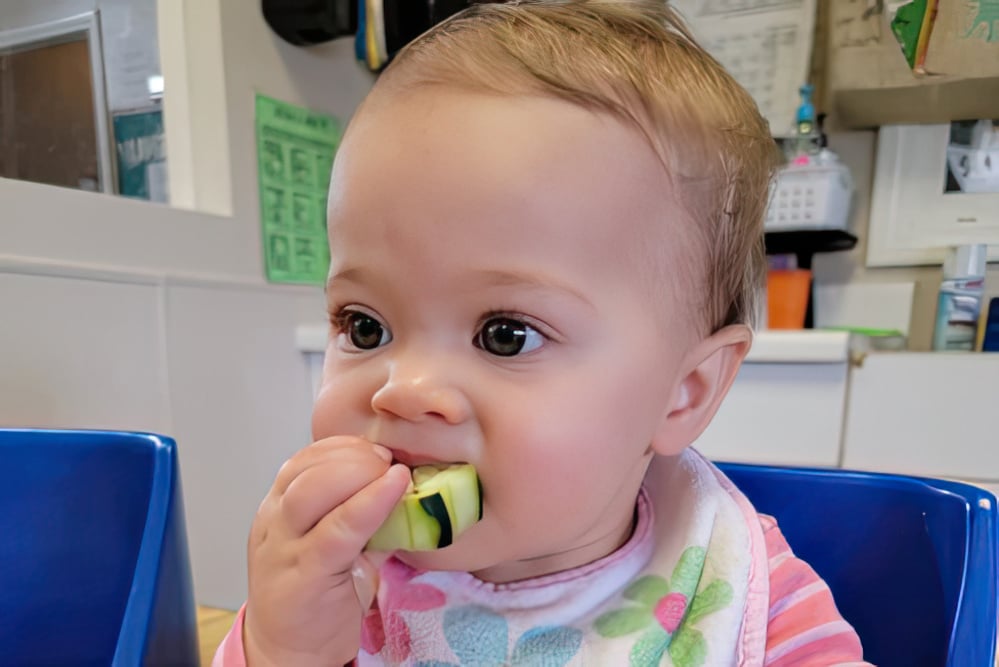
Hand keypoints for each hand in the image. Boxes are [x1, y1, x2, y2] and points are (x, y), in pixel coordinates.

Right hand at [243, 437, 409, 666]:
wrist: (288, 647)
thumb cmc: (316, 590)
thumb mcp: (331, 540)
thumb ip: (357, 510)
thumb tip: (406, 481)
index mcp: (279, 506)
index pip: (304, 460)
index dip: (343, 447)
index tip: (378, 448)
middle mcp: (274, 522)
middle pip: (305, 471)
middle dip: (352, 457)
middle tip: (388, 460)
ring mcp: (283, 550)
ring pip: (310, 494)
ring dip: (358, 474)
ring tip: (393, 475)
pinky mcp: (302, 578)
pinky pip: (335, 534)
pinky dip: (367, 506)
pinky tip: (394, 490)